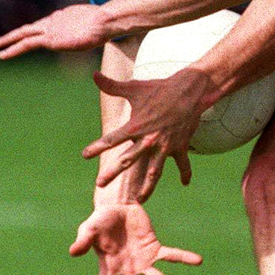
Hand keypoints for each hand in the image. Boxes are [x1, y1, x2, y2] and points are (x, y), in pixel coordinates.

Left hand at [0, 4, 108, 58]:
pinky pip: (26, 44)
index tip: (31, 34)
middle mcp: (54, 21)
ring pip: (24, 34)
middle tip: (3, 39)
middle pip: (32, 27)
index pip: (47, 24)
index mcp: (64, 17)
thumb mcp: (96, 27)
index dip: (38, 30)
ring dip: (10, 40)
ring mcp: (50, 28)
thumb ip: (92, 29)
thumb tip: (103, 31)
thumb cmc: (105, 26)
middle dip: (17, 33)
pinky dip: (13, 49)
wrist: (102, 22)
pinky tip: (4, 54)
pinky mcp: (48, 39)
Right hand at [69, 203, 201, 274]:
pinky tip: (198, 261)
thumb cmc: (100, 221)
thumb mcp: (89, 228)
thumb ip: (83, 241)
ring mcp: (143, 261)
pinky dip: (184, 258)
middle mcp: (127, 270)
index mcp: (109, 267)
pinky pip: (171, 256)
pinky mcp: (154, 249)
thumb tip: (73, 252)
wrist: (118, 206)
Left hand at [83, 70, 202, 196]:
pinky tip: (185, 184)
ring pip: (154, 171)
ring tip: (140, 199)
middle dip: (113, 172)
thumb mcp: (135, 88)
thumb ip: (112, 86)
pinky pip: (183, 163)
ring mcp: (165, 146)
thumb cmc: (160, 88)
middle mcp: (148, 140)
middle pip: (127, 160)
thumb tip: (94, 75)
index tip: (85, 155)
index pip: (112, 139)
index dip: (97, 146)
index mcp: (135, 126)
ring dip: (147, 187)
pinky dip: (185, 173)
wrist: (189, 91)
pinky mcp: (180, 146)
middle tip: (100, 184)